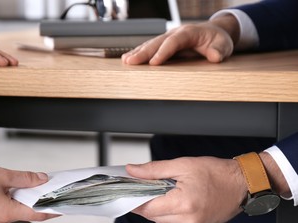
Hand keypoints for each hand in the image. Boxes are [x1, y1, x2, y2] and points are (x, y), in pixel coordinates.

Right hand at [0, 163, 57, 222]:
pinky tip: (15, 193)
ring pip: (16, 212)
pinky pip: (6, 212)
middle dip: (36, 201)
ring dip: (24, 201)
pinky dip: (13, 203)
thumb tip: (42, 179)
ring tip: (30, 188)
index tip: (61, 208)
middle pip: (26, 213)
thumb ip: (26, 178)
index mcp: (5, 213)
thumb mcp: (4, 175)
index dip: (50, 210)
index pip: (35, 214)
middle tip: (47, 191)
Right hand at [122, 15, 238, 64]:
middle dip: (143, 52)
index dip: (163, 52)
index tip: (154, 63)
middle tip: (131, 62)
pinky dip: (139, 53)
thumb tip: (215, 56)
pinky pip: (150, 48)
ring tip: (126, 61)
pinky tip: (129, 59)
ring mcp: (168, 38)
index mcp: (189, 32)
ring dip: (137, 52)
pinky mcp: (164, 44)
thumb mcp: (224, 45)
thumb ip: (220, 50)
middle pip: (157, 42)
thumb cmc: (217, 40)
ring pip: (151, 44)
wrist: (213, 33)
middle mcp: (175, 33)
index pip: (174, 42)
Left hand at [126, 157, 247, 222]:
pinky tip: (169, 201)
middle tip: (141, 188)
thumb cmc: (217, 173)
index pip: (147, 208)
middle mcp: (188, 221)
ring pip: (161, 222)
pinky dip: (167, 214)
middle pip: (152, 216)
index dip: (134, 200)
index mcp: (184, 204)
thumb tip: (132, 171)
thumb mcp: (182, 165)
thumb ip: (153, 170)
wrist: (243, 184)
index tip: (127, 192)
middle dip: (144, 202)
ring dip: (155, 209)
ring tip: (158, 192)